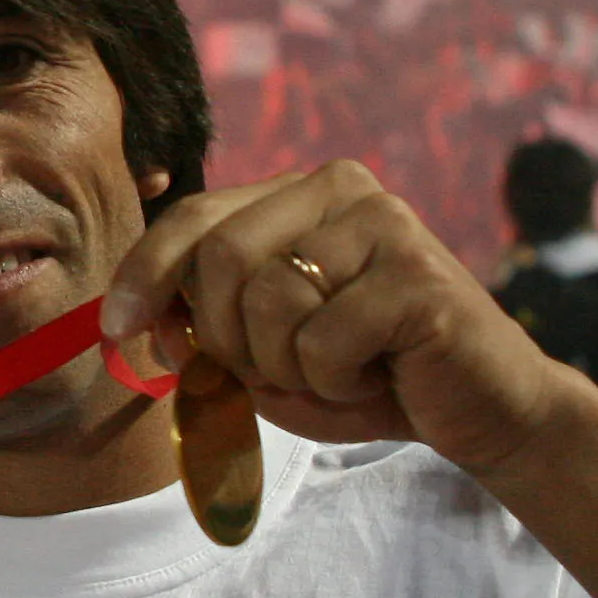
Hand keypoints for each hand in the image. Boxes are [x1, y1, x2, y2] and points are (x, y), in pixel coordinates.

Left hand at [100, 160, 574, 476]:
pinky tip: (375, 376)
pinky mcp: (418, 276)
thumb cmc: (363, 375)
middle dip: (223, 336)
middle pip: (220, 256)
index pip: (194, 217)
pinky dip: (332, 382)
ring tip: (335, 371)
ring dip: (284, 366)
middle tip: (271, 372)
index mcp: (298, 192)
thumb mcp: (264, 349)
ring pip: (268, 301)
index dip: (144, 274)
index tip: (116, 329)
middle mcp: (341, 188)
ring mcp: (385, 223)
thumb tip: (138, 317)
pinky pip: (321, 341)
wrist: (481, 410)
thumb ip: (205, 323)